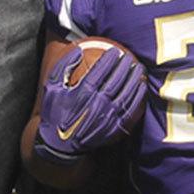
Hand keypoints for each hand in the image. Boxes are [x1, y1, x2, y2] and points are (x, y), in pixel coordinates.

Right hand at [34, 41, 145, 161]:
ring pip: (126, 95)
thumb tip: (77, 49)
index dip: (109, 60)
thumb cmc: (54, 112)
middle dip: (124, 67)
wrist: (60, 144)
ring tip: (139, 69)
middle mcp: (96, 105)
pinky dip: (137, 99)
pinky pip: (130, 112)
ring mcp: (107, 118)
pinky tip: (141, 89)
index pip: (99, 72)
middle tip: (129, 58)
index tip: (115, 51)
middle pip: (115, 82)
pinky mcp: (113, 129)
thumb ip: (63, 67)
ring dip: (134, 80)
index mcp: (81, 94)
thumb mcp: (51, 88)